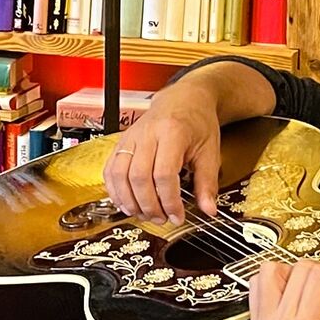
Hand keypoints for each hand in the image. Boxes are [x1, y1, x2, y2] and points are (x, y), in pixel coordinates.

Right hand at [102, 92, 222, 223]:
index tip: (177, 216)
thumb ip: (207, 183)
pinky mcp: (121, 143)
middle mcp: (147, 133)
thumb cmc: (197, 123)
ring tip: (145, 214)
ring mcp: (130, 137)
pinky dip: (115, 191)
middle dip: (149, 205)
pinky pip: (110, 170)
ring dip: (129, 201)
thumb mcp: (210, 152)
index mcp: (173, 132)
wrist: (184, 99)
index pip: (164, 174)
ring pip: (120, 175)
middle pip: (138, 177)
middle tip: (162, 219)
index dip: (169, 201)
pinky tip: (127, 203)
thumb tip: (209, 210)